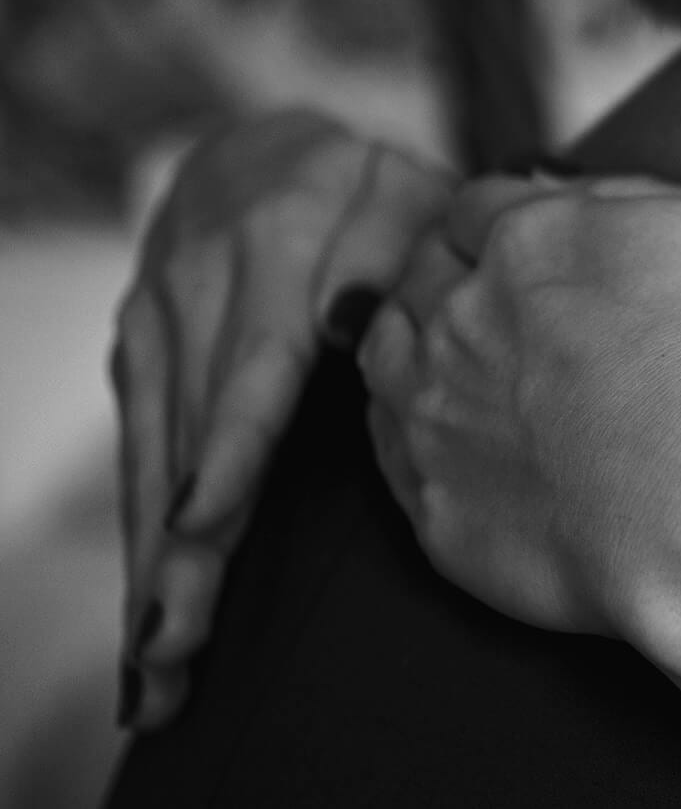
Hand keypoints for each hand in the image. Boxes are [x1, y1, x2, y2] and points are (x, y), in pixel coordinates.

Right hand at [111, 110, 449, 727]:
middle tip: (178, 643)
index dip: (227, 449)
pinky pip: (141, 456)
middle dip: (180, 544)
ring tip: (156, 667)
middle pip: (191, 428)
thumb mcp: (406, 195)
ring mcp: (152, 322)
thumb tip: (352, 321)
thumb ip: (395, 251)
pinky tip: (146, 619)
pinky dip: (140, 539)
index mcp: (273, 234)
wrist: (263, 151)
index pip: (252, 359)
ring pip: (153, 455)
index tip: (206, 524)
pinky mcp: (136, 357)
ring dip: (149, 564)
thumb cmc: (372, 191)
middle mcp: (193, 280)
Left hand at [357, 175, 680, 636]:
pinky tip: (445, 441)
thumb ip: (673, 199)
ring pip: (387, 357)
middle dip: (449, 275)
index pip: (483, 204)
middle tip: (487, 295)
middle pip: (423, 274)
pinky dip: (410, 438)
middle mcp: (466, 315)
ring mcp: (441, 414)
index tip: (523, 237)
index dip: (503, 216)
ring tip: (450, 361)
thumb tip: (622, 204)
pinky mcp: (441, 511)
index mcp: (536, 236)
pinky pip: (393, 459)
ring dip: (412, 346)